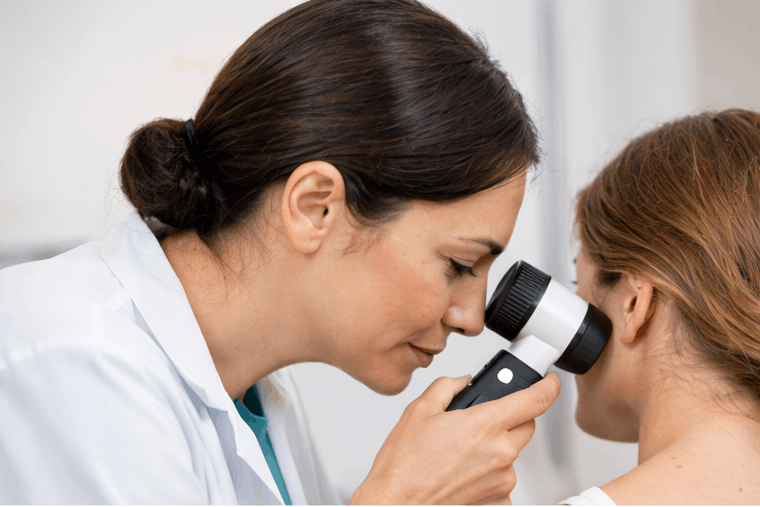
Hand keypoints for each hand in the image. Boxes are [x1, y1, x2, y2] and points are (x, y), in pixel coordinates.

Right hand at [350, 373, 560, 504]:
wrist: (397, 503)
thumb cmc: (404, 465)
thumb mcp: (419, 411)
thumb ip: (446, 387)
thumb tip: (461, 382)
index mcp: (485, 424)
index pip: (536, 400)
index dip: (549, 387)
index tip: (550, 383)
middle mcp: (500, 453)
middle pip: (527, 425)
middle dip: (511, 417)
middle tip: (482, 420)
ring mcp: (503, 480)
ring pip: (513, 453)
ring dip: (497, 448)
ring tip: (462, 453)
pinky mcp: (499, 500)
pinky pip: (503, 479)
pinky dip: (490, 473)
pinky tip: (464, 473)